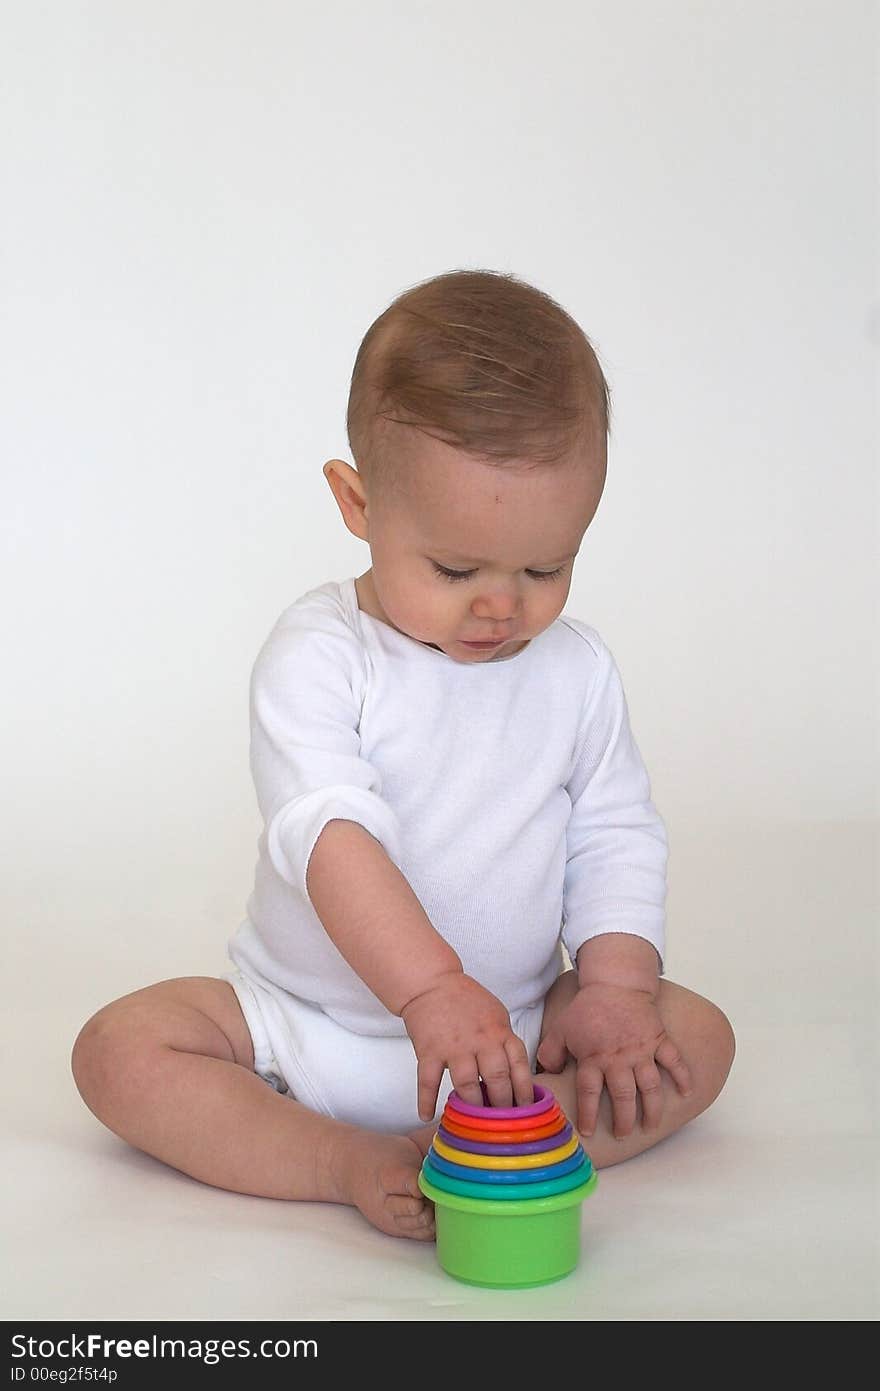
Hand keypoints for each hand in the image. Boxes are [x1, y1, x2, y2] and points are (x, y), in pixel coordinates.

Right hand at [400, 972, 534, 1121]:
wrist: (432, 983)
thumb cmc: (466, 1001)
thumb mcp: (496, 1015)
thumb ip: (506, 1043)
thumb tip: (519, 1078)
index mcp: (500, 1031)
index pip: (519, 1065)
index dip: (525, 1091)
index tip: (526, 1111)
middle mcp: (481, 1040)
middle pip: (498, 1079)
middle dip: (502, 1105)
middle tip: (503, 1125)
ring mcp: (454, 1046)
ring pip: (468, 1085)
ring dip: (473, 1107)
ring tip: (475, 1123)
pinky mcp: (429, 1051)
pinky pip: (428, 1080)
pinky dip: (426, 1100)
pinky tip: (428, 1115)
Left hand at [536, 982, 692, 1137]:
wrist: (615, 982)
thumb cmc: (588, 1007)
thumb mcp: (561, 1028)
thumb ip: (551, 1053)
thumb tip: (545, 1075)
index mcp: (593, 1057)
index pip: (589, 1093)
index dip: (588, 1115)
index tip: (589, 1132)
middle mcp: (618, 1058)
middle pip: (623, 1097)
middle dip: (623, 1120)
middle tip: (622, 1134)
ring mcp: (641, 1050)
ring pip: (650, 1087)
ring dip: (652, 1109)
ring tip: (650, 1126)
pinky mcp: (658, 1039)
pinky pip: (674, 1061)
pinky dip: (683, 1077)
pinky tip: (687, 1094)